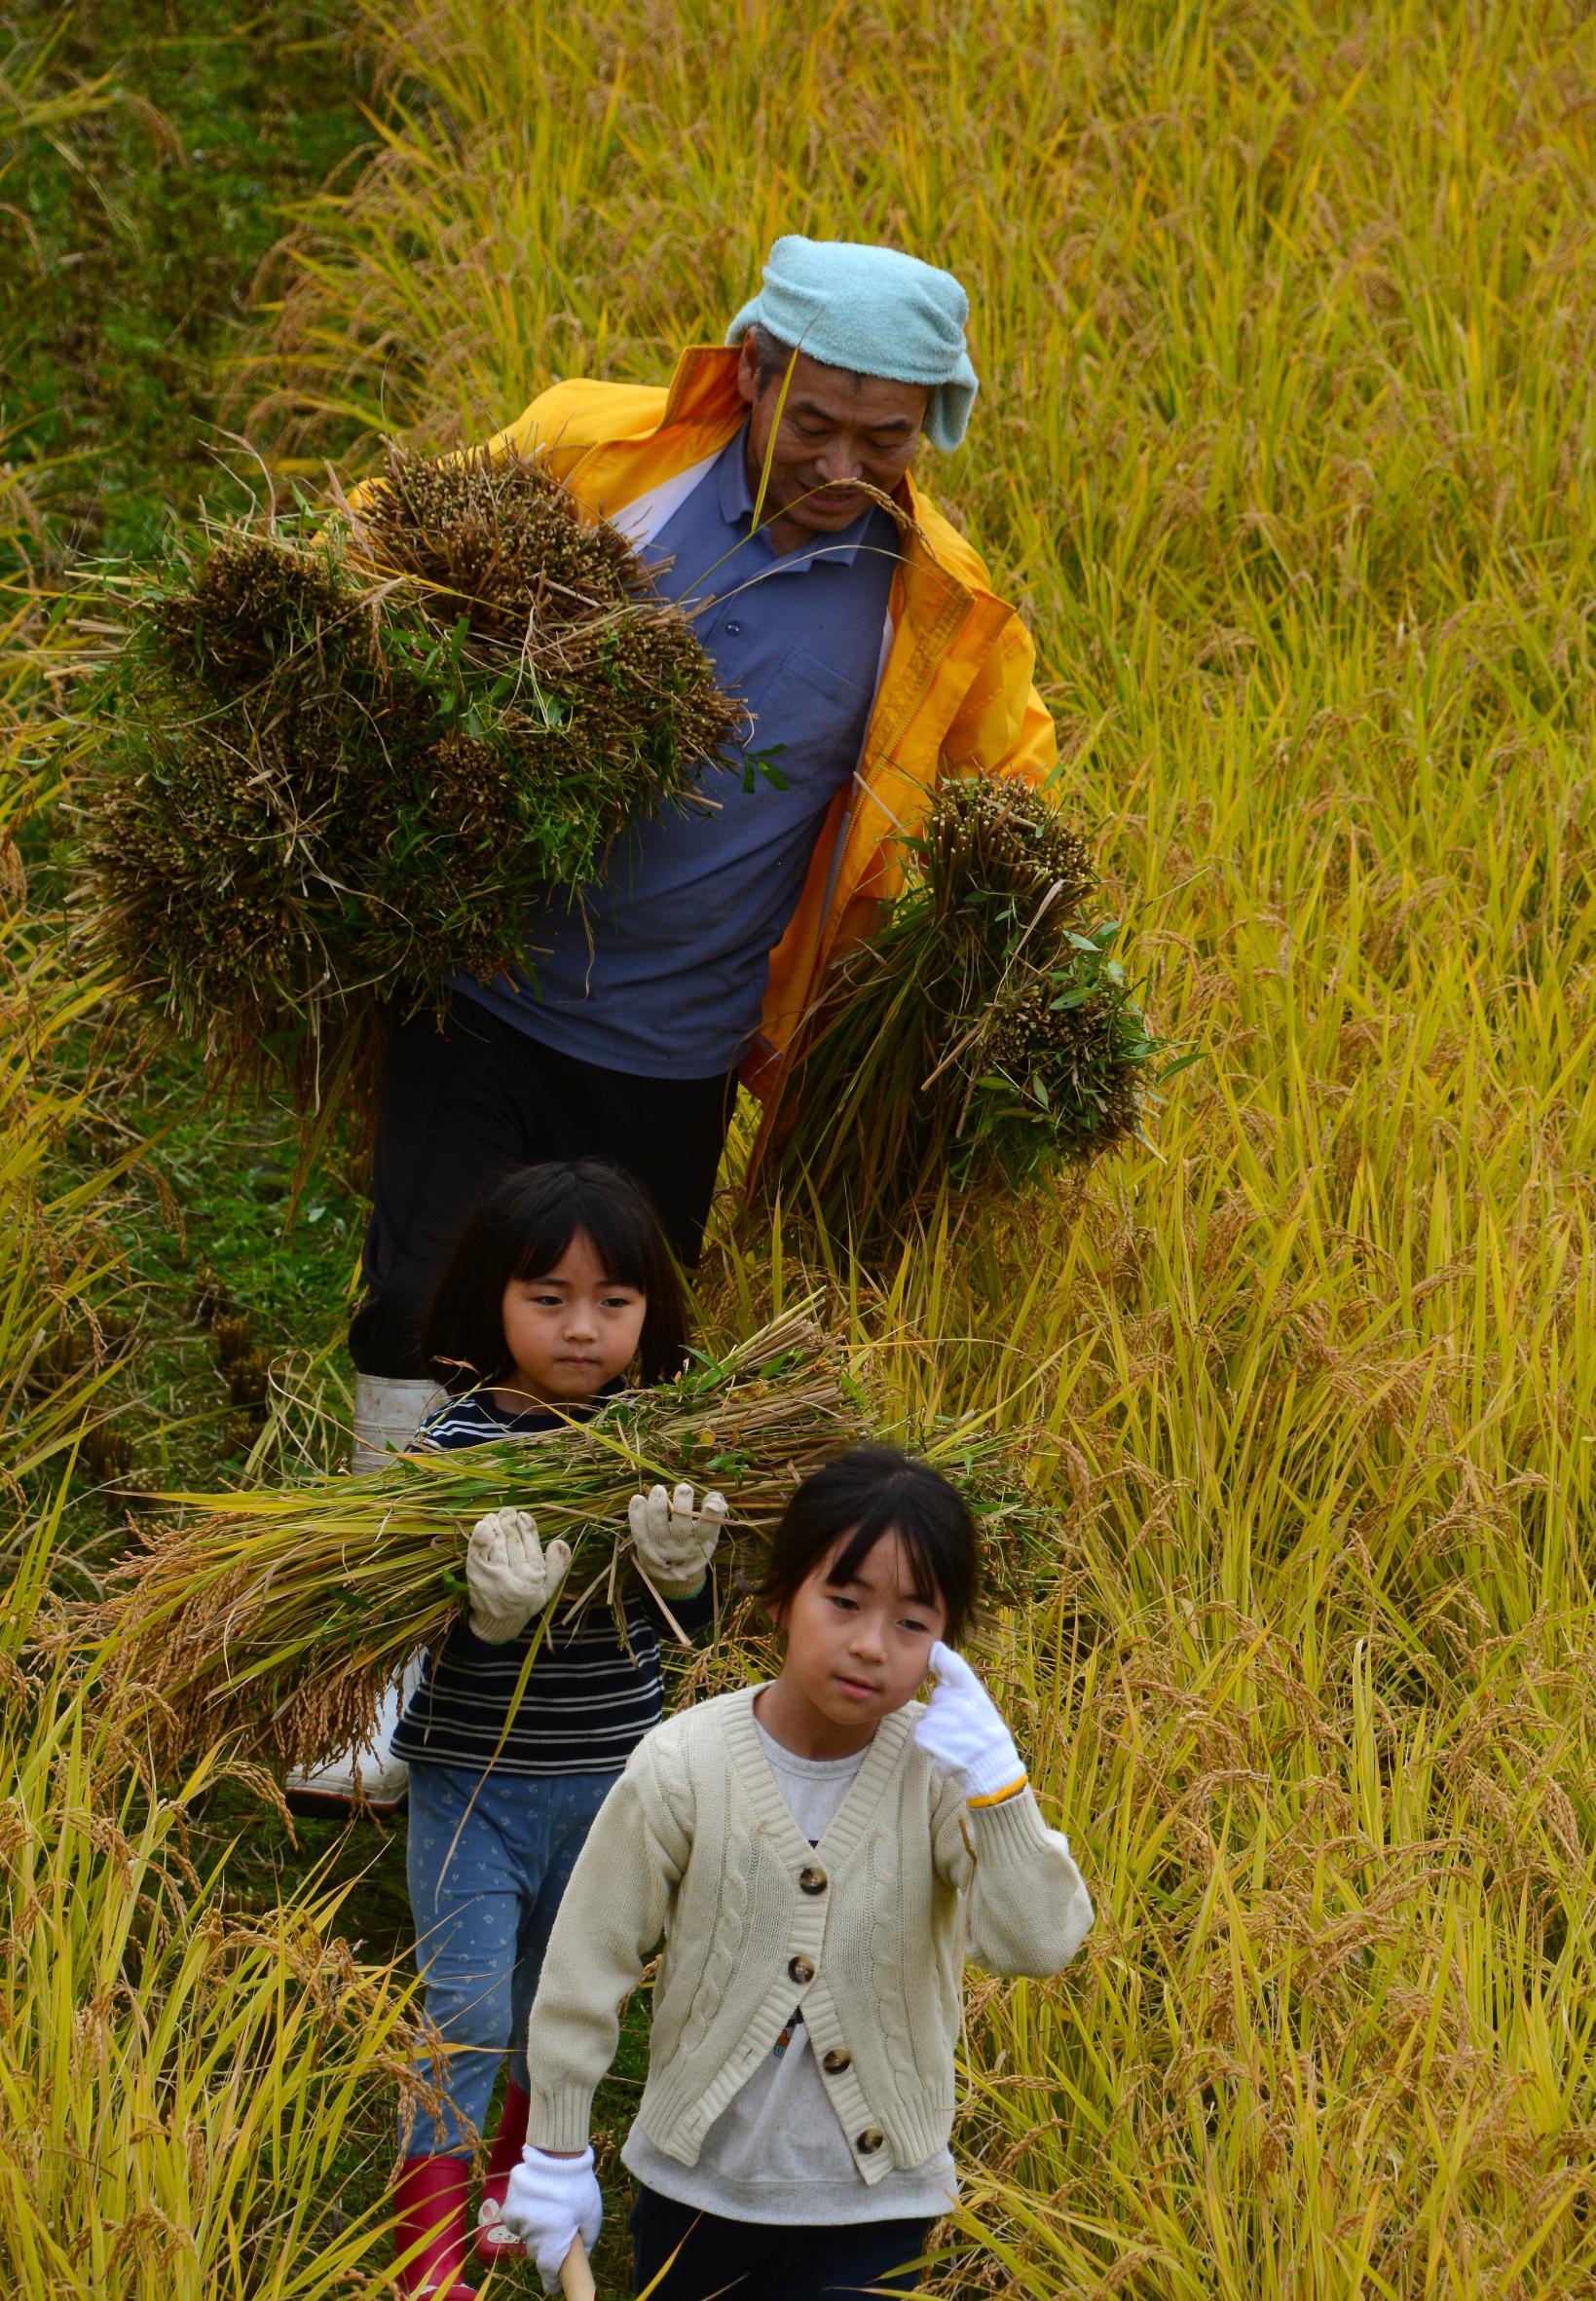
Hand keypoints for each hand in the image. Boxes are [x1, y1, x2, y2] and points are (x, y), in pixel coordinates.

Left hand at [465, 1507, 571, 1643]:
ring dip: (496, 1526)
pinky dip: (480, 1538)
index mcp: (534, 1579)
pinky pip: (478, 1553)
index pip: (532, 1546)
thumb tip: (561, 1542)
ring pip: (497, 1544)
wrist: (496, 1624)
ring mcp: (494, 1577)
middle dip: (510, 1523)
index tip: (523, 1515)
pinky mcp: (477, 1577)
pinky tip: (483, 1526)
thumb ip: (558, 1566)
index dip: (527, 1528)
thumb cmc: (524, 1602)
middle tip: (507, 1512)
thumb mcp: (547, 1589)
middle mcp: (515, 1578)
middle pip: (513, 1542)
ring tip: (496, 1516)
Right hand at [500, 2143, 602, 2293]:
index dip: (551, 2281)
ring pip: (525, 2233)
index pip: (548, 2272)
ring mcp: (517, 2219)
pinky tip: (536, 2199)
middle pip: (537, 2251)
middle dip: (546, 2248)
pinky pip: (515, 2216)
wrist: (557, 2155)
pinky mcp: (509, 2202)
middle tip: (558, 2231)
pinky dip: (524, 2213)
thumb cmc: (579, 2187)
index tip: (554, 2286)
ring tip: (548, 2210)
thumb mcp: (592, 2215)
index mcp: (552, 2243)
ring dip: (534, 2228)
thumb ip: (587, 2240)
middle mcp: (531, 2235)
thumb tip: (581, 2256)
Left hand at [628, 1481, 727, 1597]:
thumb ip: (715, 1509)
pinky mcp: (646, 1547)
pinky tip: (638, 1499)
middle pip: (682, 1529)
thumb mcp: (710, 1527)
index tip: (711, 1503)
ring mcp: (662, 1549)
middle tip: (684, 1488)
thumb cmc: (696, 1539)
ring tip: (659, 1489)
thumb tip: (715, 1500)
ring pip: (658, 1530)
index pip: (708, 1529)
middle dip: (683, 1507)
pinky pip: (640, 1532)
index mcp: (702, 1541)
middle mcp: (682, 1548)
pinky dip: (637, 1516)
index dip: (710, 1517)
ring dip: (657, 1509)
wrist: (673, 1568)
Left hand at [913, 1641, 1026, 1802]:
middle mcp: (949, 1697)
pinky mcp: (924, 1734)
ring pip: (930, 1717)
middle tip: (965, 1726)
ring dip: (940, 1729)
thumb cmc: (986, 1730)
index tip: (937, 1657)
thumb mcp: (978, 1698)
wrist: (990, 1766)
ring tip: (959, 1739)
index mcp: (967, 1687)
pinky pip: (923, 1733)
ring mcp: (935, 1716)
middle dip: (947, 1711)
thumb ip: (956, 1672)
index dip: (940, 1660)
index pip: (948, 1663)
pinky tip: (949, 1748)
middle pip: (938, 1699)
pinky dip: (932, 1742)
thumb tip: (936, 1648)